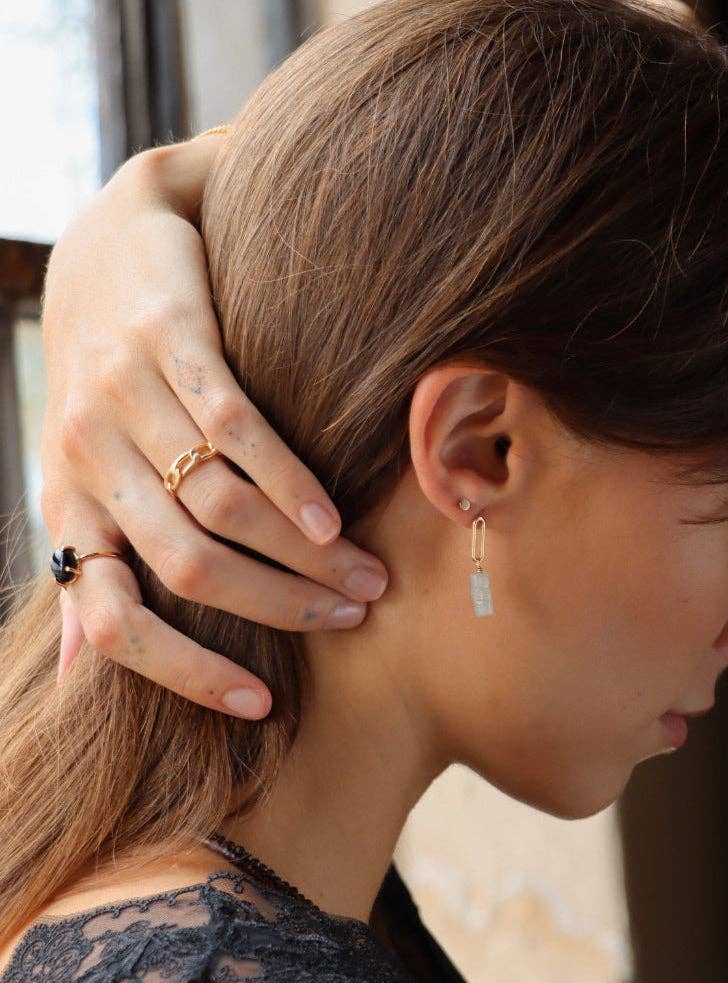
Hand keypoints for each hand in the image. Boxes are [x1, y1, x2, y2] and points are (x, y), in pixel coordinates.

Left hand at [41, 132, 388, 719]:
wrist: (107, 245)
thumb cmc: (107, 375)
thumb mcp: (81, 469)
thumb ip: (91, 555)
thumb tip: (83, 668)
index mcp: (72, 504)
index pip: (111, 619)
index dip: (184, 673)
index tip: (262, 702)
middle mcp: (90, 457)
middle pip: (192, 568)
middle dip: (281, 606)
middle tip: (353, 616)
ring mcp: (127, 396)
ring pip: (224, 506)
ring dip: (305, 554)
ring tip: (366, 574)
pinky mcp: (171, 341)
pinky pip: (236, 428)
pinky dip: (292, 481)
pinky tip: (334, 515)